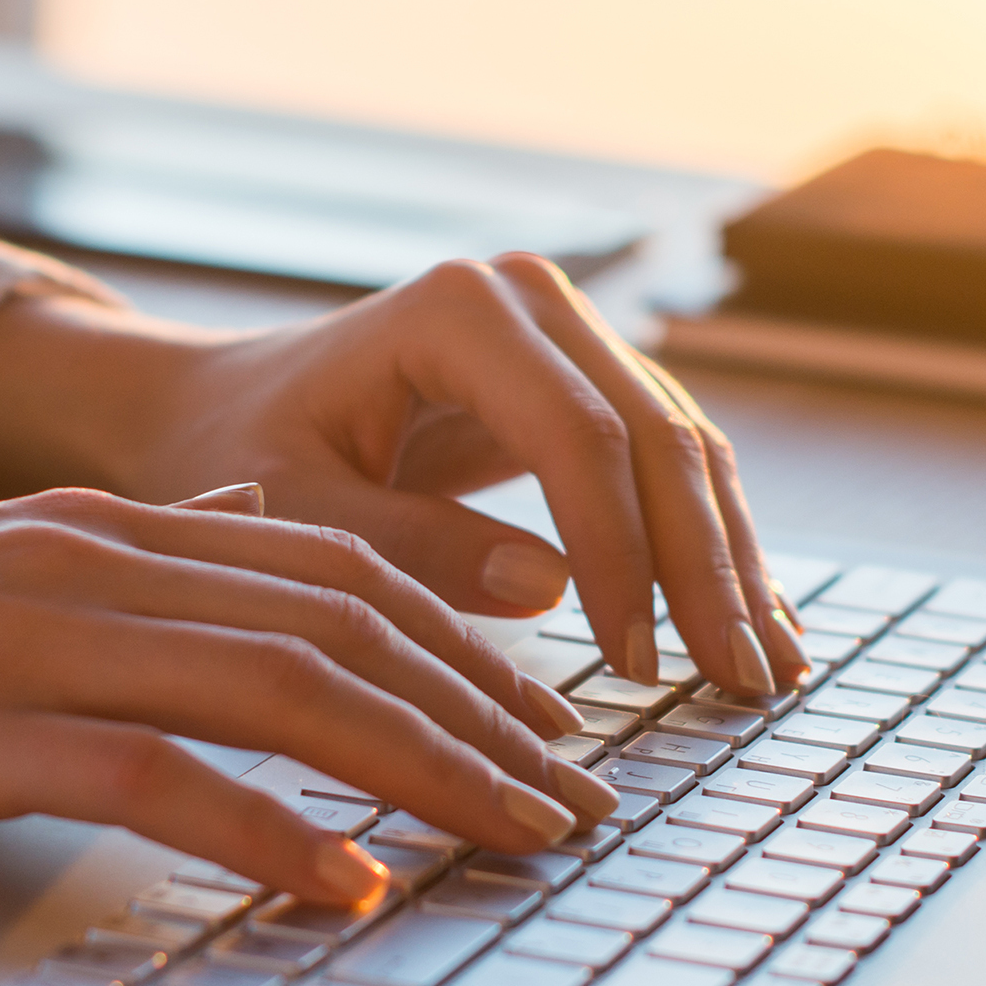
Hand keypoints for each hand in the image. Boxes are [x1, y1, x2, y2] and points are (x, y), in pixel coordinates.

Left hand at [0, 254, 808, 698]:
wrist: (216, 407)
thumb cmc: (233, 455)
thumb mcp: (294, 512)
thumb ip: (411, 545)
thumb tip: (552, 587)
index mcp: (457, 311)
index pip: (579, 436)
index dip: (621, 554)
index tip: (635, 667)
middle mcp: (532, 300)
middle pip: (657, 435)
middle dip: (707, 569)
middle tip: (744, 685)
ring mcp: (569, 331)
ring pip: (684, 449)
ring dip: (732, 563)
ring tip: (768, 674)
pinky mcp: (584, 379)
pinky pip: (669, 464)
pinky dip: (711, 547)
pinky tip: (752, 624)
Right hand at [0, 484, 618, 904]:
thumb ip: (122, 561)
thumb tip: (249, 545)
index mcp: (97, 526)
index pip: (333, 571)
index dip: (463, 646)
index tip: (555, 727)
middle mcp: (85, 557)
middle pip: (342, 624)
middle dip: (486, 713)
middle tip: (584, 802)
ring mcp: (25, 633)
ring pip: (280, 685)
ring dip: (425, 767)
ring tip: (521, 840)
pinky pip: (150, 772)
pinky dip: (264, 830)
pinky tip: (342, 888)